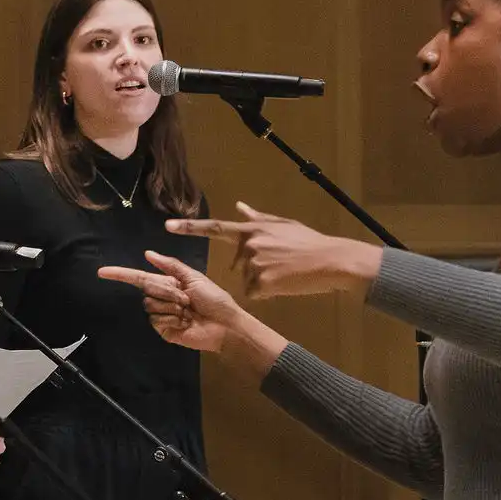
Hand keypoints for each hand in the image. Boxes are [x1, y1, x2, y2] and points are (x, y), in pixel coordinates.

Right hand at [98, 251, 248, 353]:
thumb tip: (148, 254)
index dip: (120, 275)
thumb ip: (170, 265)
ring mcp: (161, 315)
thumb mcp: (193, 277)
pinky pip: (156, 320)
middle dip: (167, 292)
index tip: (102, 272)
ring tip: (188, 312)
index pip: (139, 278)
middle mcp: (162, 298)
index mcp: (169, 283)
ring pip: (150, 305)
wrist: (224, 325)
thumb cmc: (214, 299)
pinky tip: (185, 323)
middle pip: (147, 289)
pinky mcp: (163, 330)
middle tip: (187, 299)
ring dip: (171, 307)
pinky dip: (172, 320)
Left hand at [168, 203, 382, 300]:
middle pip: (237, 264)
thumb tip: (239, 206)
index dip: (190, 228)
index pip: (215, 228)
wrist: (332, 260)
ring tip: (286, 272)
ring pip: (246, 280)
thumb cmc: (310, 242)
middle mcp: (248, 245)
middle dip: (253, 267)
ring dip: (263, 280)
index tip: (168, 226)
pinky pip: (254, 293)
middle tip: (281, 263)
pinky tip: (285, 283)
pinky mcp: (260, 284)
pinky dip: (267, 292)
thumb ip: (257, 218)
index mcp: (252, 230)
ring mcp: (253, 265)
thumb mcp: (283, 225)